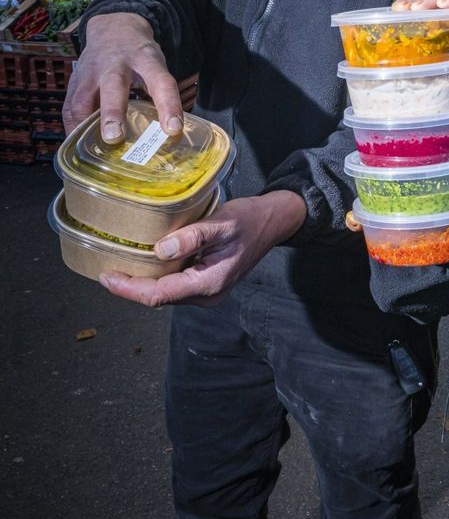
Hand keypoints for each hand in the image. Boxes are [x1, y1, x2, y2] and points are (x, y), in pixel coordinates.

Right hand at [63, 12, 183, 141]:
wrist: (114, 29)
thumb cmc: (140, 57)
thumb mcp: (156, 67)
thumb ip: (161, 95)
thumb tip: (170, 135)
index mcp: (145, 60)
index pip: (160, 81)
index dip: (168, 105)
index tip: (173, 129)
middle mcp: (116, 63)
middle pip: (113, 85)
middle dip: (112, 112)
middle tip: (114, 136)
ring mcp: (91, 71)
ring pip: (83, 97)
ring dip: (85, 125)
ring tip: (90, 150)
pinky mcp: (75, 81)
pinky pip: (69, 106)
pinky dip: (73, 127)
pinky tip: (77, 144)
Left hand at [97, 191, 307, 308]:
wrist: (273, 223)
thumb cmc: (249, 219)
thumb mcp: (222, 223)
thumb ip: (193, 237)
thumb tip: (160, 249)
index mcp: (208, 283)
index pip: (159, 294)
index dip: (129, 288)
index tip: (106, 277)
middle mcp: (206, 294)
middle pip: (159, 298)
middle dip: (131, 288)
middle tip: (105, 272)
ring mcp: (207, 292)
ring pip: (166, 294)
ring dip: (143, 284)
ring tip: (118, 267)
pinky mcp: (206, 284)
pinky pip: (175, 286)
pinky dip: (157, 277)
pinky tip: (145, 263)